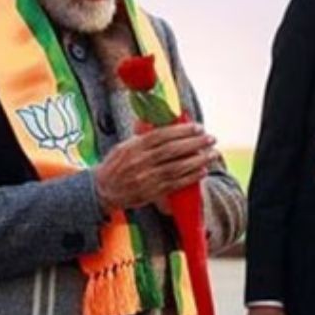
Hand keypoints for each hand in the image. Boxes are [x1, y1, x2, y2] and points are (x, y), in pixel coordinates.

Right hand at [94, 123, 218, 211]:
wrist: (103, 190)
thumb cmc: (117, 164)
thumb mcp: (124, 146)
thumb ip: (143, 135)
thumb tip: (164, 122)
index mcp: (134, 147)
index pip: (161, 135)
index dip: (182, 131)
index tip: (198, 127)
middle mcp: (140, 162)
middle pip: (172, 150)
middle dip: (194, 143)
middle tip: (210, 138)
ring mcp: (146, 178)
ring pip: (176, 167)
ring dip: (197, 160)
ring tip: (212, 153)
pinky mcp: (151, 192)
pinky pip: (174, 184)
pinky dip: (190, 177)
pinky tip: (202, 170)